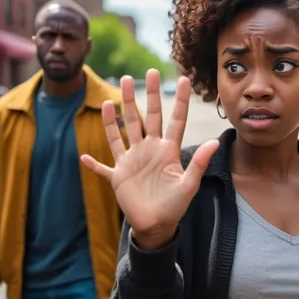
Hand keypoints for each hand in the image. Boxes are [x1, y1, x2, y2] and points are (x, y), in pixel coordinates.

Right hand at [81, 70, 218, 248]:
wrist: (157, 225)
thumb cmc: (175, 206)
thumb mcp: (189, 185)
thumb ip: (198, 163)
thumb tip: (215, 142)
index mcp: (168, 151)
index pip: (175, 120)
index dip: (179, 101)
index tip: (183, 79)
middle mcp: (149, 150)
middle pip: (147, 116)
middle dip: (147, 95)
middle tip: (148, 73)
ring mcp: (132, 160)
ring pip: (124, 130)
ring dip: (119, 111)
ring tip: (118, 89)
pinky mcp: (118, 175)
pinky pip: (103, 166)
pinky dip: (93, 163)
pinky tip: (83, 155)